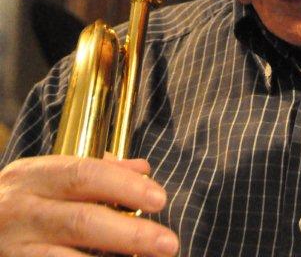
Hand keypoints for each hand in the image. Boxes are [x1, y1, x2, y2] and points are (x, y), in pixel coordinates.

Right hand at [0, 154, 178, 255]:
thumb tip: (142, 169)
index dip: (124, 186)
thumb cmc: (21, 199)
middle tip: (168, 242)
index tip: (160, 198)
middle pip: (81, 221)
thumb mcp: (47, 175)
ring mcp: (14, 248)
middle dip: (129, 233)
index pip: (84, 175)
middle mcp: (21, 211)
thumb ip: (95, 171)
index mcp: (34, 176)